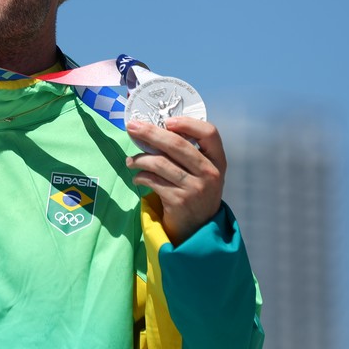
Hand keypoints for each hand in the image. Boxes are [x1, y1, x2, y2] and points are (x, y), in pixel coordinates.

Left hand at [125, 117, 226, 245]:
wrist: (197, 227)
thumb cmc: (194, 190)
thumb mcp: (199, 171)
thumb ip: (185, 153)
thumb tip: (150, 129)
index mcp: (217, 160)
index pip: (209, 133)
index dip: (188, 124)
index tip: (167, 121)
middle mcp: (210, 173)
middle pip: (177, 144)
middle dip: (150, 133)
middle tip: (132, 128)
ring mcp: (196, 188)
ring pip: (160, 162)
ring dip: (139, 159)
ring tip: (131, 161)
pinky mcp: (179, 201)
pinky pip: (152, 180)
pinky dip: (140, 176)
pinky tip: (137, 177)